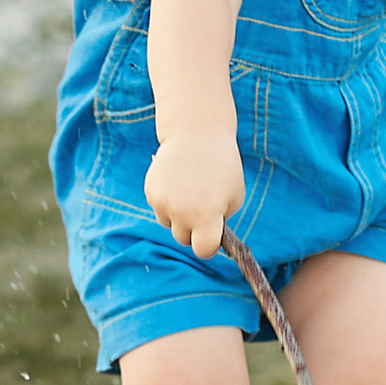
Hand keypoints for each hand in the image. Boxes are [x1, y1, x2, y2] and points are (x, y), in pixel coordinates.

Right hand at [143, 129, 244, 256]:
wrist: (197, 134)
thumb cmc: (222, 167)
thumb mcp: (234, 196)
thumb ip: (220, 221)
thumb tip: (207, 239)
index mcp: (206, 216)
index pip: (203, 250)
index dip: (208, 245)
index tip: (211, 234)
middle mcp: (182, 212)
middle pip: (183, 239)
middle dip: (193, 228)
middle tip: (202, 204)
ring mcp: (163, 202)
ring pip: (169, 223)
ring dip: (178, 214)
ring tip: (190, 189)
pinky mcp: (151, 191)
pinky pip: (159, 208)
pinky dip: (167, 200)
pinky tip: (178, 181)